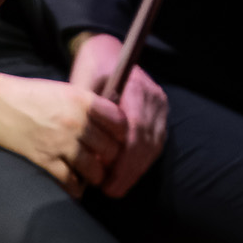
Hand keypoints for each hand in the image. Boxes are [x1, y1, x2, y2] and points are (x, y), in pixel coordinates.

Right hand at [0, 63, 126, 197]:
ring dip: (96, 176)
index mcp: (84, 101)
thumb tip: (107, 123)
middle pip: (110, 149)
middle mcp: (77, 123)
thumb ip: (87, 105)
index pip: (119, 122)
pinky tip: (77, 187)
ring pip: (94, 169)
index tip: (120, 141)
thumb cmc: (29, 95)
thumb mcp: (65, 91)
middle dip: (111, 159)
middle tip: (109, 163)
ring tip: (95, 176)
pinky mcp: (45, 161)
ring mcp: (61, 143)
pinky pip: (70, 182)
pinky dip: (77, 188)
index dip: (123, 135)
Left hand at [67, 33, 168, 196]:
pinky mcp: (159, 116)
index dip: (123, 157)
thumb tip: (83, 148)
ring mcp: (159, 107)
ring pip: (153, 145)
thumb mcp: (83, 83)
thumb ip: (86, 112)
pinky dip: (141, 163)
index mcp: (137, 85)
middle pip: (146, 141)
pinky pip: (155, 144)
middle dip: (129, 170)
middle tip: (111, 191)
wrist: (108, 51)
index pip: (135, 128)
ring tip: (116, 188)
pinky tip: (126, 176)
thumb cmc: (92, 68)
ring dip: (135, 170)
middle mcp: (154, 97)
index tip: (107, 177)